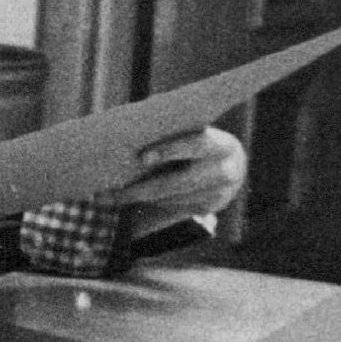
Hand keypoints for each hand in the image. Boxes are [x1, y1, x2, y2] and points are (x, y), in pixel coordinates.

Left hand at [111, 126, 246, 235]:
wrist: (231, 164)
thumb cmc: (199, 140)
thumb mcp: (195, 133)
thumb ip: (174, 134)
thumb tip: (131, 137)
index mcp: (220, 144)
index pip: (196, 144)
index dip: (170, 150)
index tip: (143, 158)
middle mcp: (225, 171)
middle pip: (177, 182)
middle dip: (141, 188)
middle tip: (110, 192)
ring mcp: (220, 193)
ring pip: (170, 198)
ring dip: (140, 197)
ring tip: (110, 196)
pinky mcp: (209, 208)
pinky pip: (173, 207)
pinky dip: (152, 201)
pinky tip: (131, 197)